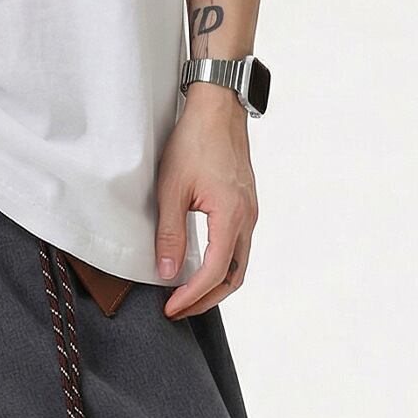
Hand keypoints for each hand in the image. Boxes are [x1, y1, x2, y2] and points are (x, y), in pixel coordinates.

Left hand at [154, 89, 257, 319]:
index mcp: (231, 217)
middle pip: (234, 276)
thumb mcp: (171, 188)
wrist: (218, 108)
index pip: (215, 273)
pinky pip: (239, 244)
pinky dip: (223, 263)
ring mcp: (250, 211)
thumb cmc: (194, 141)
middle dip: (207, 299)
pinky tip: (202, 263)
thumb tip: (167, 273)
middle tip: (178, 309)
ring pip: (240, 262)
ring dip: (216, 284)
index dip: (192, 296)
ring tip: (188, 293)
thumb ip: (170, 233)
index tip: (170, 309)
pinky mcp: (246, 203)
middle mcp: (248, 218)